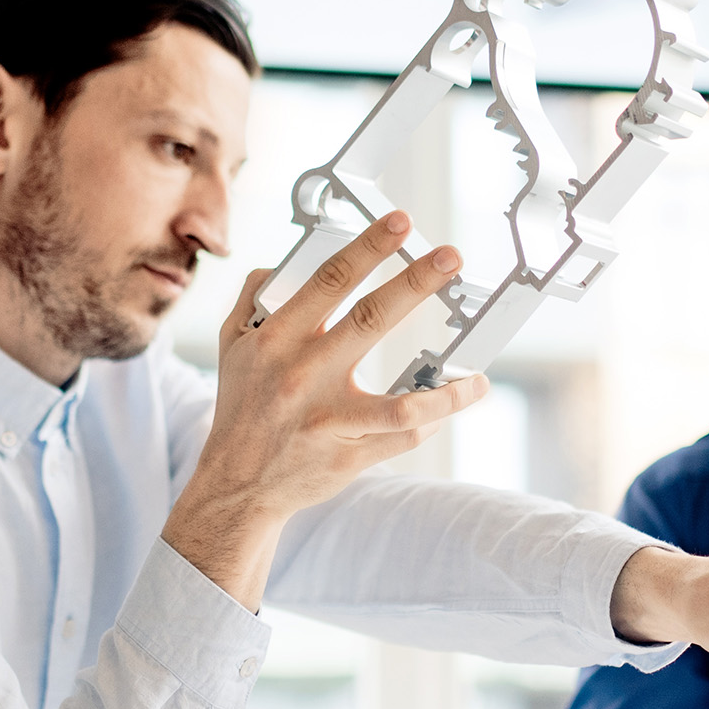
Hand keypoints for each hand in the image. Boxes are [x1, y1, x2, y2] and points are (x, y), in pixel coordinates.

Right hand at [162, 211, 488, 608]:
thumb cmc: (241, 408)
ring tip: (477, 375)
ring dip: (446, 388)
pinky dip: (435, 418)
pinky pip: (403, 436)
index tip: (400, 222)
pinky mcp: (348, 455)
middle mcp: (302, 375)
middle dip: (415, 283)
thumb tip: (284, 262)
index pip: (328, 281)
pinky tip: (457, 400)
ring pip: (399, 402)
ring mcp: (328, 419)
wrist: (235, 485)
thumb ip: (254, 298)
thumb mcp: (231, 345)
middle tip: (451, 257)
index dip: (367, 247)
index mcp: (276, 340)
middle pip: (370, 320)